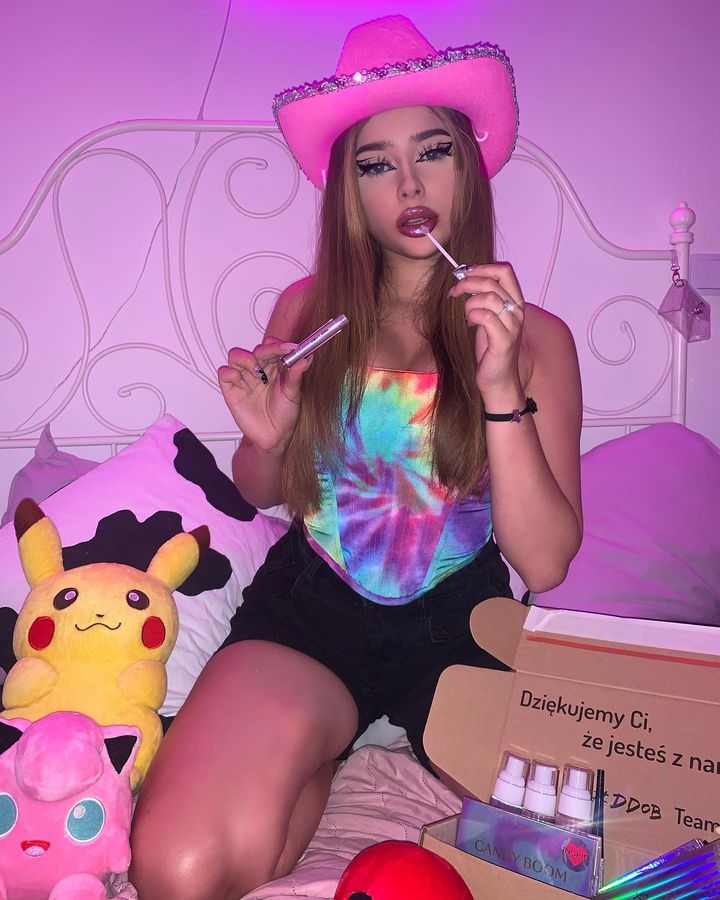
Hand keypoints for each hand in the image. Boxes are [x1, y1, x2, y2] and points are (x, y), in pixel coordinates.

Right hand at [217, 337, 310, 452]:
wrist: (272, 437)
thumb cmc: (284, 416)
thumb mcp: (293, 394)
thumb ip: (297, 375)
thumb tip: (307, 356)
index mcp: (275, 368)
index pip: (273, 347)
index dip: (280, 345)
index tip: (291, 348)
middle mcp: (259, 370)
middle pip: (256, 349)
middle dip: (266, 351)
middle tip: (273, 360)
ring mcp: (244, 378)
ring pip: (236, 355)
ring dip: (246, 360)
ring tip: (257, 374)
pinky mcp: (231, 389)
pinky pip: (225, 373)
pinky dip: (232, 375)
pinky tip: (244, 386)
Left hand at [447, 261, 524, 397]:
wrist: (498, 380)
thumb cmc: (490, 349)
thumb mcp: (487, 318)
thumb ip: (482, 299)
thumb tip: (463, 278)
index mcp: (515, 302)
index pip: (505, 271)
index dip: (483, 267)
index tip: (464, 272)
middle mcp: (517, 311)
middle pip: (493, 281)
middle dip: (468, 282)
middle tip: (454, 291)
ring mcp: (513, 325)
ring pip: (489, 297)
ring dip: (469, 303)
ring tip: (465, 315)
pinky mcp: (504, 340)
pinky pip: (485, 317)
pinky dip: (472, 317)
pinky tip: (469, 325)